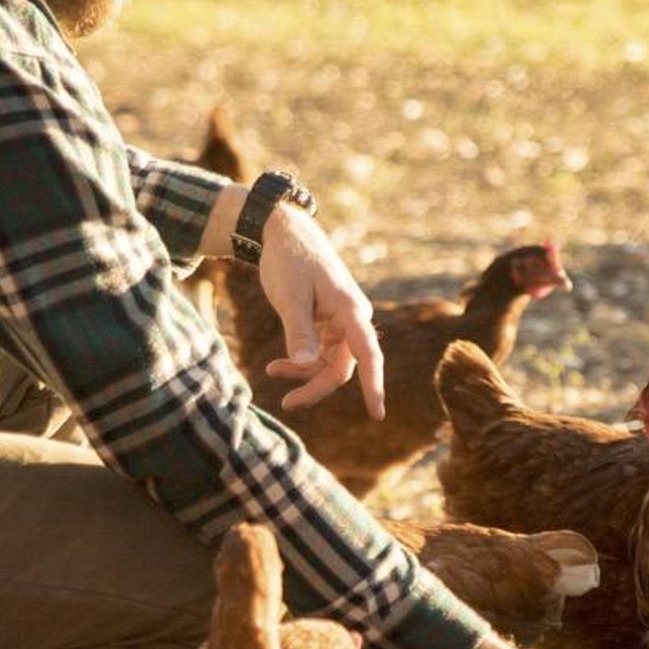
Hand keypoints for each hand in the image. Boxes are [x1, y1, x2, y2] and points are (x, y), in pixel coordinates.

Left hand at [258, 204, 384, 419]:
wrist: (285, 234)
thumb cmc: (289, 261)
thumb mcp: (290, 297)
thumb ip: (299, 332)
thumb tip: (306, 366)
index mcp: (351, 309)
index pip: (368, 354)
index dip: (373, 386)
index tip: (377, 414)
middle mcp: (353, 318)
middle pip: (342, 366)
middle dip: (315, 386)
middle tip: (288, 404)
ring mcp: (342, 322)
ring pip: (330, 363)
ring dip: (304, 374)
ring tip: (271, 371)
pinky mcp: (329, 323)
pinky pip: (320, 353)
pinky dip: (301, 361)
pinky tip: (277, 365)